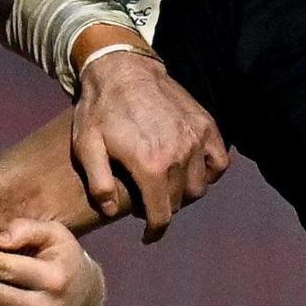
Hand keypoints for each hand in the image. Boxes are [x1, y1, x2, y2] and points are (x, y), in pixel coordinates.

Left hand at [71, 50, 228, 241]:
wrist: (122, 69)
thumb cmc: (100, 109)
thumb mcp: (86, 146)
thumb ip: (98, 183)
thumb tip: (111, 212)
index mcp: (150, 165)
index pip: (162, 214)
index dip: (155, 231)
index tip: (149, 237)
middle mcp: (180, 154)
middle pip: (180, 201)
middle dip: (164, 207)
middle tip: (148, 202)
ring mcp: (196, 138)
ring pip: (200, 185)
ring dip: (185, 192)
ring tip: (166, 186)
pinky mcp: (207, 124)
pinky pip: (219, 161)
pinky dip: (209, 171)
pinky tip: (191, 170)